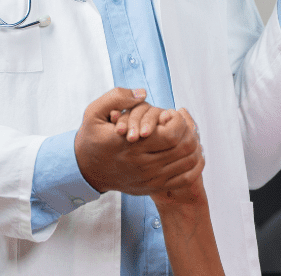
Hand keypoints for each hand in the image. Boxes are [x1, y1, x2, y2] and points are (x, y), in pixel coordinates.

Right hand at [74, 89, 201, 195]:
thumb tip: (143, 94)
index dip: (178, 121)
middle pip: (184, 148)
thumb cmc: (92, 138)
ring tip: (185, 134)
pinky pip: (186, 179)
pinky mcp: (153, 187)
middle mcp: (142, 165)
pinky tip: (189, 153)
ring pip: (188, 162)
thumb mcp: (94, 112)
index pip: (171, 135)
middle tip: (179, 123)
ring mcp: (150, 179)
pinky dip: (194, 165)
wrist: (86, 170)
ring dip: (194, 145)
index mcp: (130, 146)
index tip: (169, 114)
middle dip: (188, 130)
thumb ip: (117, 97)